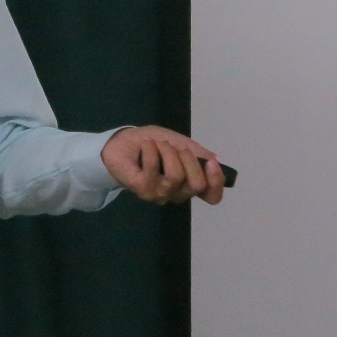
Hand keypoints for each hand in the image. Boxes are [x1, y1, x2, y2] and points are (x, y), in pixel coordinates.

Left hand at [101, 126, 227, 204]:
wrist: (120, 144)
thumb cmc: (152, 145)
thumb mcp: (177, 141)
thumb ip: (196, 151)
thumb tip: (215, 159)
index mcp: (189, 184)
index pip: (212, 195)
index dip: (216, 181)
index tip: (211, 162)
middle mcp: (177, 194)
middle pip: (197, 185)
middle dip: (190, 159)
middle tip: (177, 146)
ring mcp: (159, 194)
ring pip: (176, 176)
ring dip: (168, 152)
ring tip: (158, 143)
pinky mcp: (142, 190)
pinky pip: (153, 169)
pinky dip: (151, 151)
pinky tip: (146, 145)